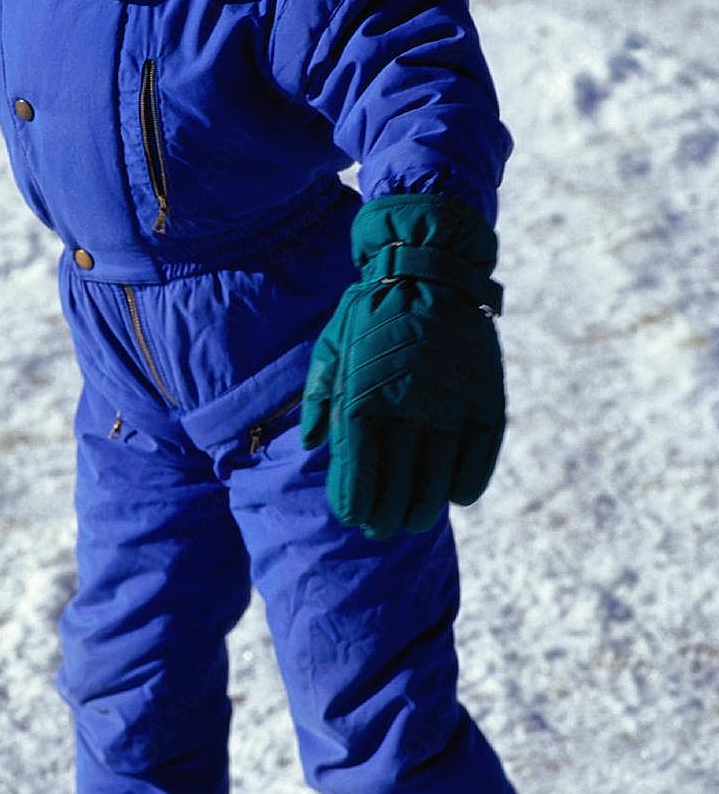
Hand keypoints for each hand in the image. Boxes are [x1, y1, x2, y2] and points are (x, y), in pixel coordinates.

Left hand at [301, 193, 505, 538]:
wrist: (427, 263)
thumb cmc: (370, 312)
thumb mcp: (331, 348)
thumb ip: (319, 398)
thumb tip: (309, 443)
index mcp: (365, 391)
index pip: (358, 463)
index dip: (355, 497)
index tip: (352, 516)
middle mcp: (409, 402)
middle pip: (398, 478)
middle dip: (386, 512)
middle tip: (378, 530)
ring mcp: (451, 399)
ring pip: (439, 473)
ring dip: (425, 505)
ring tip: (412, 521)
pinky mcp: (484, 393)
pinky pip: (481, 450)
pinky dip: (469, 480)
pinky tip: (456, 498)